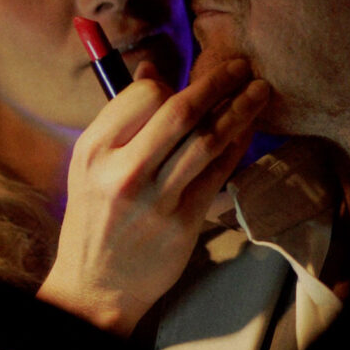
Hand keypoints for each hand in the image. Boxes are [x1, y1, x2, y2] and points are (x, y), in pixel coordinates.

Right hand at [37, 58, 269, 334]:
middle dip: (218, 82)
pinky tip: (247, 130)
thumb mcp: (90, 163)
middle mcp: (123, 171)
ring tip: (259, 90)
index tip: (187, 81)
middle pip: (181, 111)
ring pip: (208, 140)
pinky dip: (237, 146)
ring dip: (240, 110)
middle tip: (241, 65)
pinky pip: (218, 172)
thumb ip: (120, 119)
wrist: (96, 284)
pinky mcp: (183, 221)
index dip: (169, 82)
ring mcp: (156, 199)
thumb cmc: (96, 215)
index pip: (142, 95)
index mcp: (94, 149)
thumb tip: (153, 70)